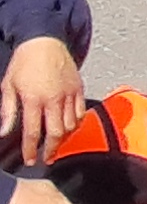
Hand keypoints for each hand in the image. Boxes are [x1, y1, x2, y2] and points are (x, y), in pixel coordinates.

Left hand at [0, 36, 82, 168]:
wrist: (44, 42)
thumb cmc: (23, 63)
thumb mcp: (8, 86)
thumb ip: (8, 111)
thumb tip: (4, 132)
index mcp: (34, 99)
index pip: (33, 132)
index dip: (31, 150)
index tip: (30, 161)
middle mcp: (54, 99)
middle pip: (56, 133)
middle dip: (51, 149)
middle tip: (46, 158)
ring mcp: (69, 94)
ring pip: (71, 125)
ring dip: (64, 138)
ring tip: (56, 144)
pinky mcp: (79, 89)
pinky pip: (81, 112)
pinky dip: (76, 123)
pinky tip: (69, 127)